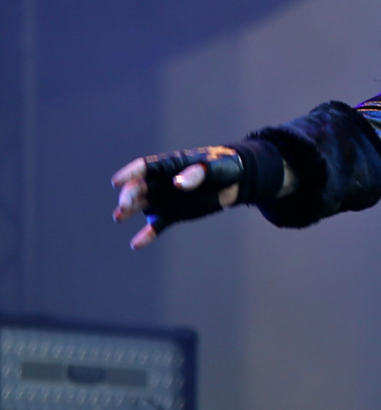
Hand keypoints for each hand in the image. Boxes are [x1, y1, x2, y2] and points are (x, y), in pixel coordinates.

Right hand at [112, 148, 240, 248]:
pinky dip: (147, 234)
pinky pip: (157, 225)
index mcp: (168, 164)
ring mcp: (165, 198)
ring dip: (129, 211)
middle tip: (124, 207)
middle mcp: (161, 181)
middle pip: (139, 187)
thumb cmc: (223, 166)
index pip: (144, 167)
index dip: (129, 173)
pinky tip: (136, 244)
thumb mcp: (213, 167)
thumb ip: (195, 174)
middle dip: (129, 196)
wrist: (235, 182)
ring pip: (142, 205)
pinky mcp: (173, 214)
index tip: (116, 182)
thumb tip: (177, 184)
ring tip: (118, 217)